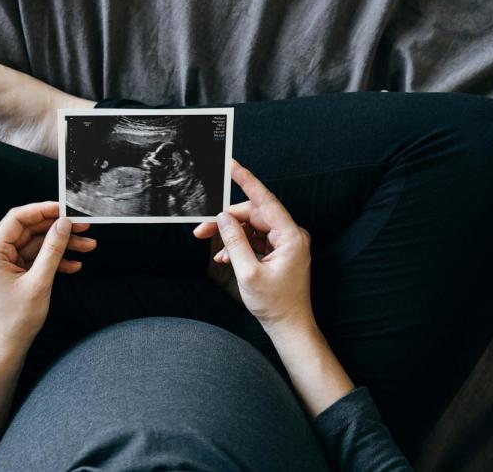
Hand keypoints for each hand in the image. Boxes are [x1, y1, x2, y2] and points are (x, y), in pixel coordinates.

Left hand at [0, 201, 95, 349]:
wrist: (6, 350)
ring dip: (62, 246)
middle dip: (58, 229)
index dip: (42, 210)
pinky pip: (37, 261)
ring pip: (37, 246)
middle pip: (30, 231)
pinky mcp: (16, 277)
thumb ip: (52, 250)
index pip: (17, 219)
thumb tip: (63, 224)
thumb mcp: (39, 282)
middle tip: (84, 226)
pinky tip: (75, 265)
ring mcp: (6, 267)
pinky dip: (55, 261)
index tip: (65, 208)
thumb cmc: (15, 320)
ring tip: (88, 246)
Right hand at [193, 160, 313, 333]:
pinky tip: (225, 257)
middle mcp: (291, 236)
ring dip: (231, 236)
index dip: (247, 181)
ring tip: (212, 247)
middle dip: (227, 220)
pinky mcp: (279, 253)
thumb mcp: (248, 273)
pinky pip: (255, 240)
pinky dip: (239, 246)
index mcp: (290, 236)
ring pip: (252, 228)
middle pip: (254, 215)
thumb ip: (235, 242)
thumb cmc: (275, 304)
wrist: (289, 327)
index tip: (232, 166)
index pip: (265, 201)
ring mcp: (285, 244)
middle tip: (202, 228)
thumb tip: (223, 219)